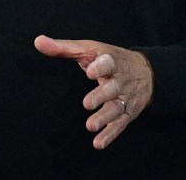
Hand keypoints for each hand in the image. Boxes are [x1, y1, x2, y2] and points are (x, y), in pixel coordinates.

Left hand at [34, 35, 153, 149]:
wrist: (147, 72)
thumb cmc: (110, 59)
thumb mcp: (89, 49)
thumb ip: (63, 48)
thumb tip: (38, 41)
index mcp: (111, 61)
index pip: (108, 62)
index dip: (101, 66)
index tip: (91, 72)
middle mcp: (120, 80)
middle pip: (112, 88)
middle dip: (101, 96)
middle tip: (87, 104)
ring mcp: (125, 98)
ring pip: (116, 108)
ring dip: (104, 118)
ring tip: (90, 126)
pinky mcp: (128, 113)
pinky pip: (120, 125)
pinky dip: (110, 135)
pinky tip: (98, 143)